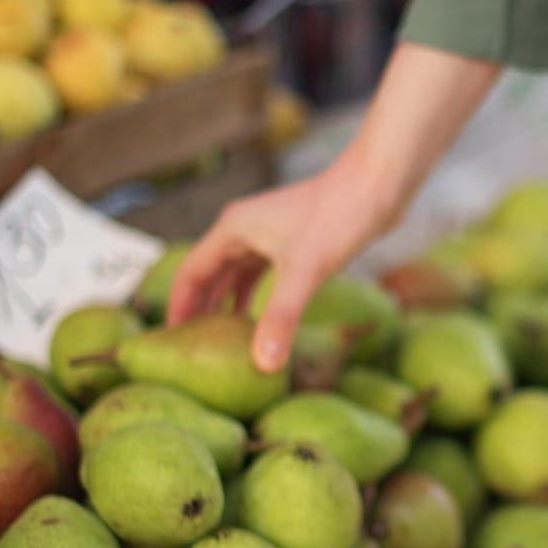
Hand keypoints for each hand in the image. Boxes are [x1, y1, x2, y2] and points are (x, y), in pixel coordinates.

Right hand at [165, 43, 502, 371]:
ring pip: (234, 275)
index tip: (168, 344)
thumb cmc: (340, 217)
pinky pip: (260, 273)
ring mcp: (268, 233)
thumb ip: (281, 317)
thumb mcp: (306, 272)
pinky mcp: (292, 240)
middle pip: (209, 275)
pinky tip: (258, 321)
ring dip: (225, 305)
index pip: (191, 274)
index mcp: (233, 229)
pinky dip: (253, 297)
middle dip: (198, 311)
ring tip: (218, 343)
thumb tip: (262, 364)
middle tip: (188, 351)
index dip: (178, 309)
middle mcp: (244, 228)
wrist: (379, 183)